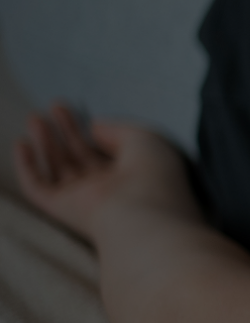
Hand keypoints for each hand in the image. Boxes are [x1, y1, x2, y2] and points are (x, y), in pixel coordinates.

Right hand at [13, 102, 197, 242]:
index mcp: (132, 175)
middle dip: (67, 131)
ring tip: (35, 118)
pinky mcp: (63, 209)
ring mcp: (85, 199)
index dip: (93, 130)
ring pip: (59, 168)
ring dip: (46, 143)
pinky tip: (22, 144)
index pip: (107, 151)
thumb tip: (94, 127)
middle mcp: (108, 188)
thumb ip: (118, 129)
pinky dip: (27, 168)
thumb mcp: (145, 139)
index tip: (79, 108)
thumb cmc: (154, 176)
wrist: (144, 215)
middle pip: (81, 157)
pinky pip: (38, 188)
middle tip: (55, 106)